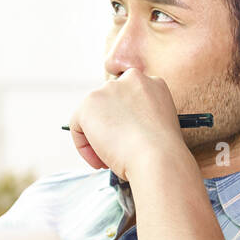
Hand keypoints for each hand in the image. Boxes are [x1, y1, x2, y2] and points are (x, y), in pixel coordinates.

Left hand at [68, 68, 184, 181]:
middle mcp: (129, 79)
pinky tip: (100, 160)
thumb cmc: (163, 151)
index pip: (127, 96)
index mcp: (151, 83)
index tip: (124, 133)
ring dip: (96, 138)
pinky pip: (76, 126)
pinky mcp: (89, 102)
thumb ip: (139, 115)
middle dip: (108, 127)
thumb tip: (120, 126)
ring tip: (109, 158)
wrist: (158, 157)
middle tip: (115, 149)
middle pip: (107, 104)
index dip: (123, 117)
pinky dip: (84, 146)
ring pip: (91, 116)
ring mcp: (108, 89)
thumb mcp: (158, 124)